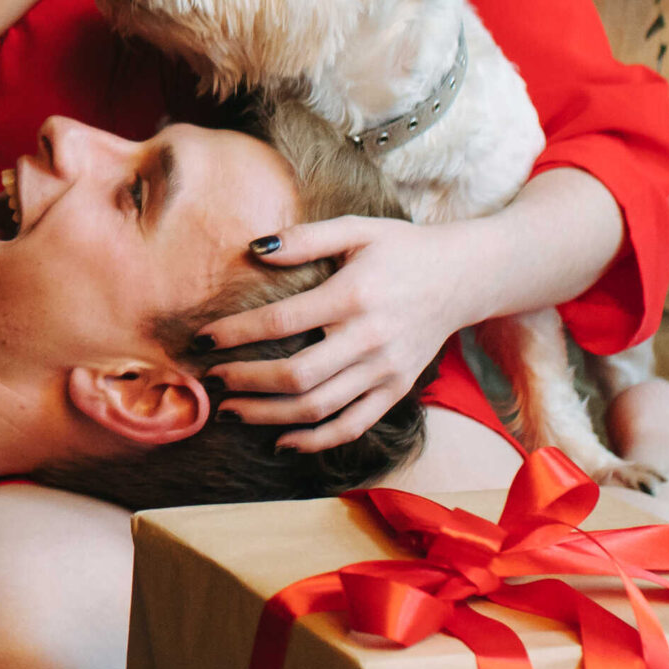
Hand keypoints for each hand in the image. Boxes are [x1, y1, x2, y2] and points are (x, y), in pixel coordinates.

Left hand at [197, 216, 478, 452]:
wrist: (466, 276)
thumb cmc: (401, 248)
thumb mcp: (356, 228)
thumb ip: (305, 237)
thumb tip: (253, 249)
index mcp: (354, 296)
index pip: (282, 322)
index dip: (236, 334)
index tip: (201, 339)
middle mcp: (371, 339)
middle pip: (297, 375)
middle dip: (245, 382)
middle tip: (209, 381)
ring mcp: (387, 370)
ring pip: (320, 408)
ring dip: (268, 415)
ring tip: (229, 411)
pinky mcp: (398, 390)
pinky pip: (353, 425)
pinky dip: (315, 440)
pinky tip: (280, 441)